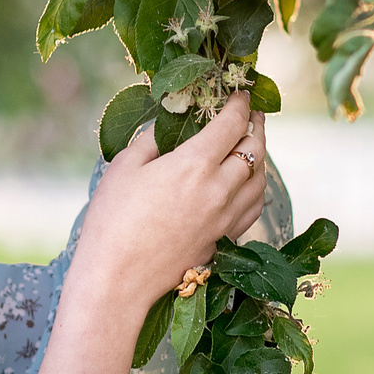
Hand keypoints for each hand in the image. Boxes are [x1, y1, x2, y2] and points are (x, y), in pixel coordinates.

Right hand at [30, 96, 268, 373]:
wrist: (117, 282)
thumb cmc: (112, 221)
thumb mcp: (125, 167)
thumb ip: (154, 139)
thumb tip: (171, 123)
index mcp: (194, 164)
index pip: (231, 124)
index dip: (239, 103)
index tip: (240, 91)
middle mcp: (219, 189)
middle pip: (254, 149)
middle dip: (256, 124)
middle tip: (252, 110)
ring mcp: (224, 218)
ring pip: (260, 180)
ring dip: (261, 156)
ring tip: (254, 143)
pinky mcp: (222, 240)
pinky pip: (252, 208)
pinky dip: (257, 188)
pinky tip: (249, 184)